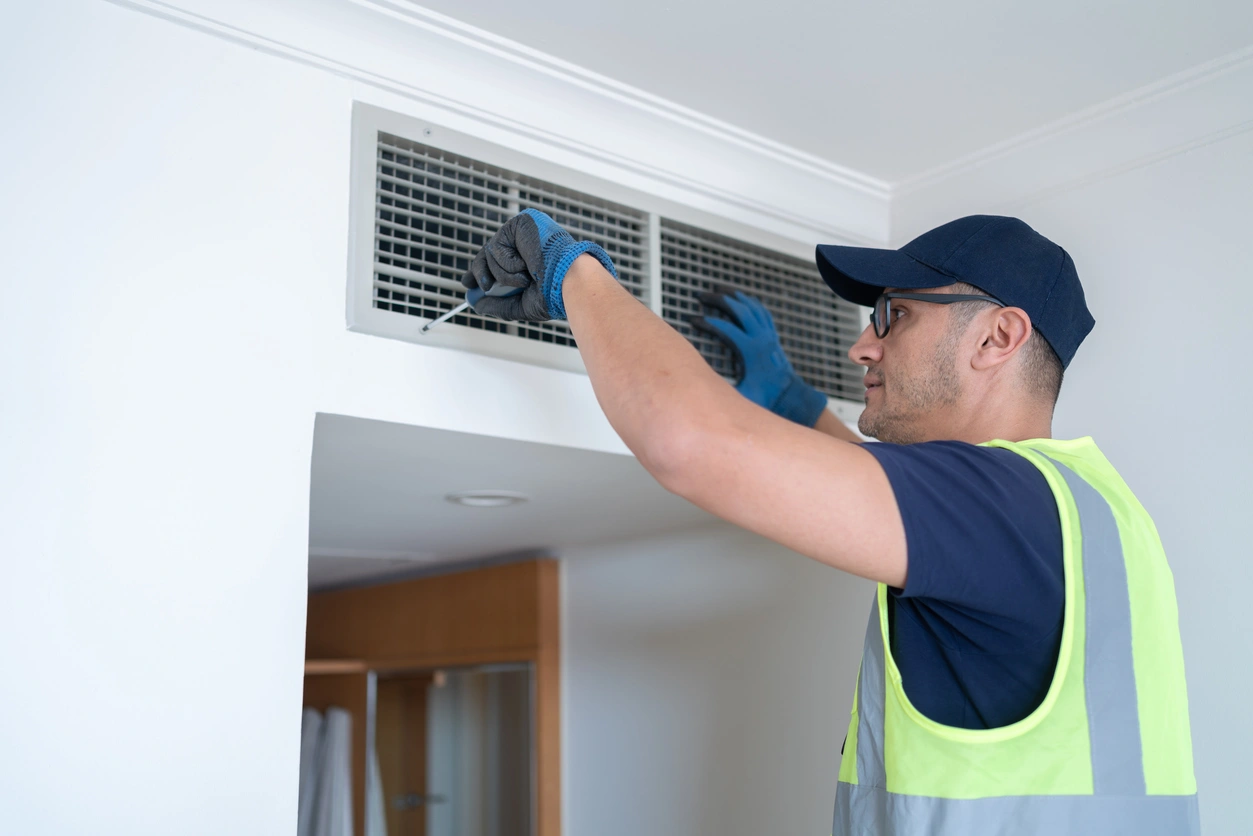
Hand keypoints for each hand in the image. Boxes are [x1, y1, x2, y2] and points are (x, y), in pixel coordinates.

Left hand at [460, 208, 617, 320]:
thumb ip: (498, 305)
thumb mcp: (521, 305)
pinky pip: (497, 246)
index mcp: (530, 257)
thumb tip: (474, 304)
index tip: (468, 282)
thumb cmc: (554, 294)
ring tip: (526, 279)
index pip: (498, 260)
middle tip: (485, 286)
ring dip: (504, 275)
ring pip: (490, 253)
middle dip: (480, 272)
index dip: (480, 270)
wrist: (569, 283)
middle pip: (488, 253)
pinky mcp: (522, 222)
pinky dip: (508, 263)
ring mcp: (523, 231)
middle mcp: (526, 242)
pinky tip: (526, 267)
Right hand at [691, 288, 827, 426]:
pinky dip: (749, 302)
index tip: (693, 320)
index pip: (725, 328)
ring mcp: (769, 334)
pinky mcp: (772, 335)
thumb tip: (703, 389)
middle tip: (701, 295)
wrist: (790, 396)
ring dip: (734, 295)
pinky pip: (761, 311)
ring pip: (751, 306)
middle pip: (739, 309)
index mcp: (751, 351)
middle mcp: (761, 338)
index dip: (707, 322)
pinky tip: (740, 298)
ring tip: (718, 289)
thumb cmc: (767, 398)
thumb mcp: (743, 397)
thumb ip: (724, 393)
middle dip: (718, 299)